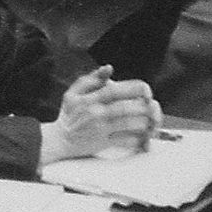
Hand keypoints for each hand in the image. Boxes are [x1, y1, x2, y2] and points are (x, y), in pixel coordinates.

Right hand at [45, 70, 159, 160]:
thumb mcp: (73, 92)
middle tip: (151, 106)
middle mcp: (95, 114)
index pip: (115, 91)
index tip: (145, 90)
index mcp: (89, 99)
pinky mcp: (104, 144)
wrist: (60, 139)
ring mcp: (100, 130)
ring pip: (131, 125)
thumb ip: (91, 79)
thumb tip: (108, 68)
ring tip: (150, 119)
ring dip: (146, 122)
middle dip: (144, 106)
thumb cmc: (70, 114)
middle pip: (127, 108)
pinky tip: (142, 134)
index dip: (134, 88)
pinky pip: (128, 141)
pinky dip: (140, 138)